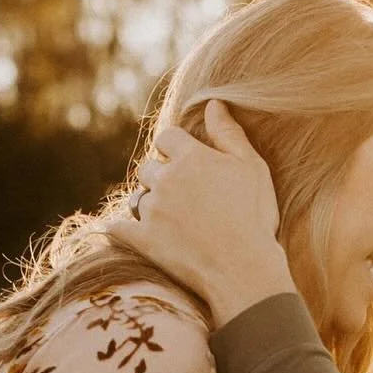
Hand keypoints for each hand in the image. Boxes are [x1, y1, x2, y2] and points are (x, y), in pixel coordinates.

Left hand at [113, 101, 298, 327]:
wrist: (244, 269)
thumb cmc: (254, 218)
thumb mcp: (252, 168)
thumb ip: (229, 134)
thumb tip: (213, 103)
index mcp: (191, 157)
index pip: (166, 137)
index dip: (174, 149)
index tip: (184, 163)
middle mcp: (166, 179)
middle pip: (148, 168)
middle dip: (160, 178)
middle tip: (181, 198)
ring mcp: (152, 210)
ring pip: (137, 198)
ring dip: (148, 205)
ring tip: (168, 221)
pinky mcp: (142, 240)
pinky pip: (118, 228)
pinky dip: (119, 229)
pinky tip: (123, 232)